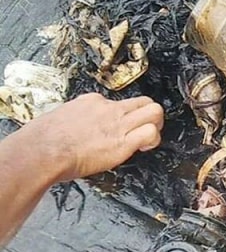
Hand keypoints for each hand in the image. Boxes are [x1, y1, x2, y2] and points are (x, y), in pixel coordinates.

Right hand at [21, 93, 163, 182]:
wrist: (42, 150)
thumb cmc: (42, 140)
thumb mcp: (58, 118)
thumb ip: (73, 119)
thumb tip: (72, 128)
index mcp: (91, 102)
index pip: (117, 102)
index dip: (122, 116)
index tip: (117, 128)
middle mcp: (108, 109)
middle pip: (143, 101)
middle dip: (149, 114)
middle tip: (145, 128)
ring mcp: (118, 123)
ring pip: (154, 111)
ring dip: (157, 125)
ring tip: (150, 138)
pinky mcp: (123, 142)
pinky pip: (151, 132)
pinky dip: (154, 140)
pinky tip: (145, 147)